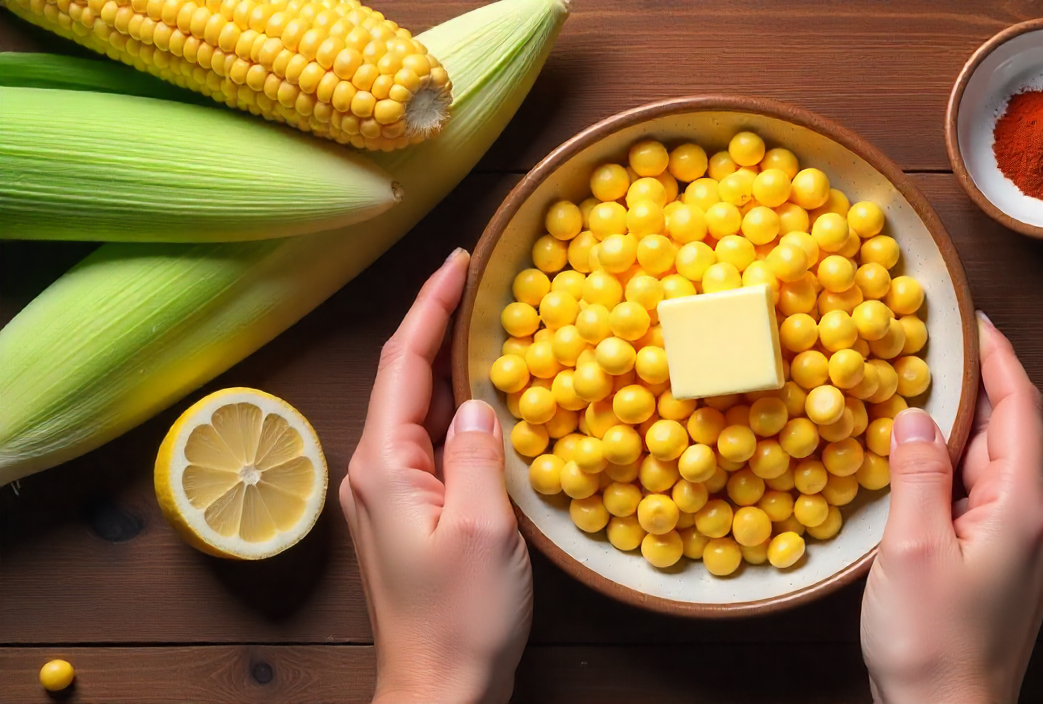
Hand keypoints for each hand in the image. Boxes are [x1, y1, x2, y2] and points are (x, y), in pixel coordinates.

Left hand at [341, 249, 532, 703]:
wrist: (439, 690)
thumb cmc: (460, 618)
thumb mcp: (484, 528)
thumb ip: (480, 453)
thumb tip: (481, 404)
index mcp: (385, 464)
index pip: (403, 362)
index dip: (429, 305)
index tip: (457, 259)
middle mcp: (376, 471)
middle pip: (405, 378)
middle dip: (437, 324)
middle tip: (478, 280)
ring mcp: (390, 496)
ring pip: (419, 411)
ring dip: (449, 367)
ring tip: (485, 324)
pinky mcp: (410, 517)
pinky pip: (431, 445)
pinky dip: (457, 411)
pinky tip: (485, 402)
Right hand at [861, 313, 1042, 703]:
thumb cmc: (933, 645)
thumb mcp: (911, 547)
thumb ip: (916, 471)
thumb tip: (915, 414)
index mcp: (1023, 505)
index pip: (1019, 405)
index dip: (997, 356)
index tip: (974, 318)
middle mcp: (1037, 520)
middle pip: (1008, 433)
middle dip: (972, 389)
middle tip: (927, 353)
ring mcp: (1026, 548)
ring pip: (995, 467)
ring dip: (961, 432)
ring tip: (916, 401)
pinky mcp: (1008, 570)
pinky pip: (986, 499)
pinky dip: (957, 471)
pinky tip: (923, 470)